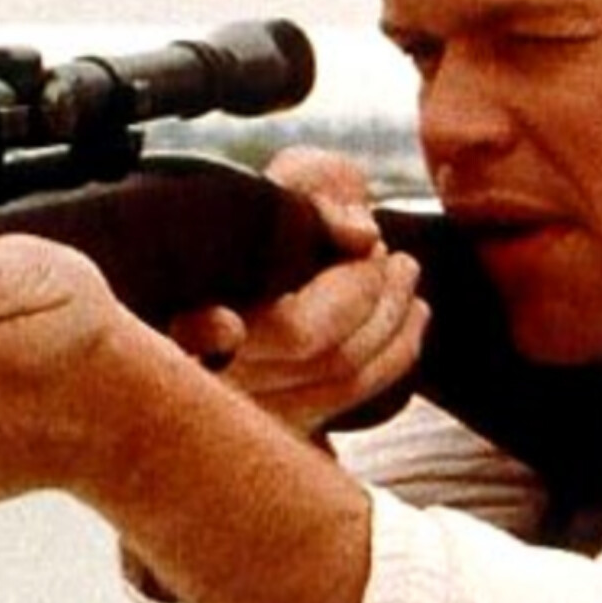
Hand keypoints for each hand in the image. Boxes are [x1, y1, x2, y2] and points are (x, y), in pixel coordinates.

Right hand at [168, 147, 429, 433]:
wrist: (270, 248)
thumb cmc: (272, 210)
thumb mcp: (287, 180)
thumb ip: (314, 191)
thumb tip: (362, 235)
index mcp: (187, 304)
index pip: (200, 330)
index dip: (211, 332)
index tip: (229, 323)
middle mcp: (207, 369)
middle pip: (302, 341)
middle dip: (363, 289)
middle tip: (384, 250)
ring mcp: (248, 406)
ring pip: (339, 374)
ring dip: (390, 317)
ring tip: (405, 272)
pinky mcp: (287, 422)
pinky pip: (354, 395)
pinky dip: (396, 352)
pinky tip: (414, 312)